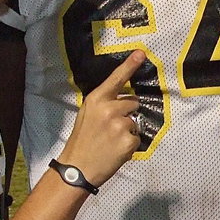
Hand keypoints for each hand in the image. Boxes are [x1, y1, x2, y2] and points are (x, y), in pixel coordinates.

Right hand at [63, 51, 144, 187]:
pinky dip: (129, 144)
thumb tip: (126, 99)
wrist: (77, 168)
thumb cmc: (82, 140)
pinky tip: (115, 150)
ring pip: (135, 121)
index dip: (130, 65)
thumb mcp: (87, 114)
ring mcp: (120, 125)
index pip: (116, 79)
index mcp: (97, 99)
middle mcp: (110, 109)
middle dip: (126, 113)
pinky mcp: (129, 141)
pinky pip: (137, 137)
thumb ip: (104, 103)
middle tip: (110, 128)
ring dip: (127, 130)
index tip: (141, 52)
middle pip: (133, 102)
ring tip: (111, 141)